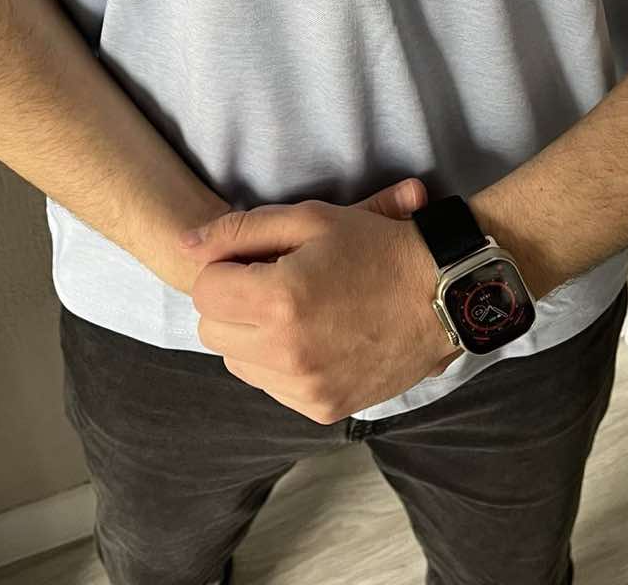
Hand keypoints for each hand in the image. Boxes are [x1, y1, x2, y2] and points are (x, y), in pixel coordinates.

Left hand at [177, 177, 464, 421]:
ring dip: (252, 335)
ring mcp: (305, 387)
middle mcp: (286, 352)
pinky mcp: (322, 408)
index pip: (205, 290)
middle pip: (213, 330)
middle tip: (273, 281)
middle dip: (233, 302)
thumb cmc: (377, 247)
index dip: (226, 269)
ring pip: (237, 362)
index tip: (257, 260)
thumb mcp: (310, 218)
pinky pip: (271, 387)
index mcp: (280, 299)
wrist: (443, 295)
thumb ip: (240, 230)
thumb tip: (185, 245)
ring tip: (294, 309)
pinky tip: (314, 336)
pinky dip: (280, 363)